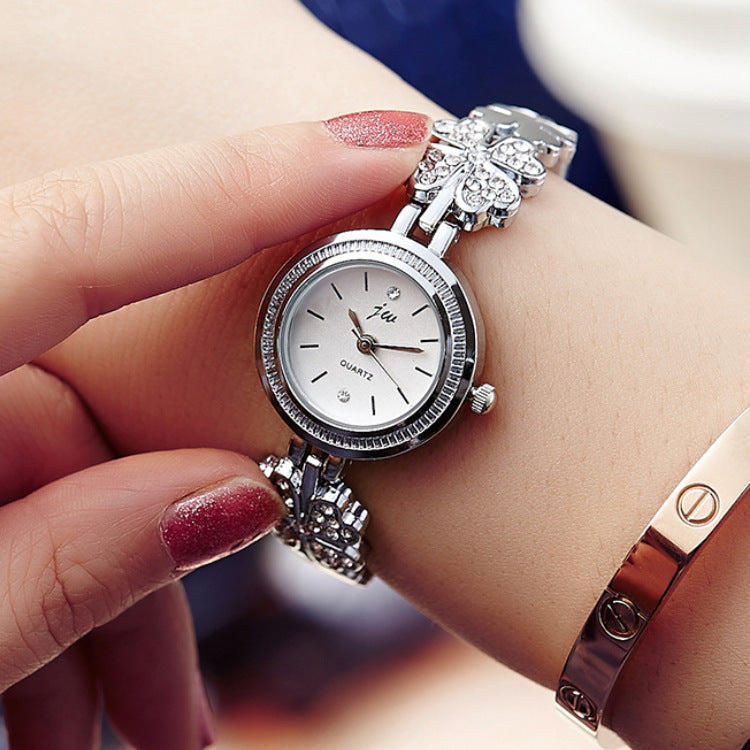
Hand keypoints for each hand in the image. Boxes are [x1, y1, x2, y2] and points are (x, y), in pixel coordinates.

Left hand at [0, 114, 427, 747]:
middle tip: (183, 698)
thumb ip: (60, 568)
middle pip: (87, 413)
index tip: (383, 145)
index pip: (92, 233)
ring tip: (128, 741)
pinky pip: (13, 501)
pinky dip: (57, 609)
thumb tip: (233, 493)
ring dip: (108, 616)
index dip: (257, 185)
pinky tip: (68, 719)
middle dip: (161, 556)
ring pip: (60, 477)